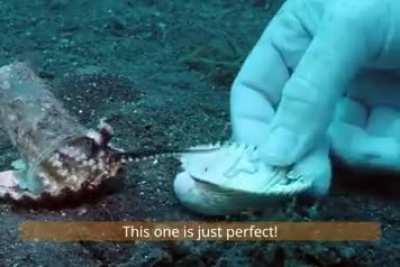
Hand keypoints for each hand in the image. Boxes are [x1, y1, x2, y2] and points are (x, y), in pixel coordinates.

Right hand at [231, 0, 399, 166]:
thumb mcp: (349, 27)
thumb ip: (307, 90)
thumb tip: (272, 154)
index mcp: (292, 43)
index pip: (254, 92)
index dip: (251, 127)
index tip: (264, 162)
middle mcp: (316, 76)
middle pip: (289, 126)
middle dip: (299, 153)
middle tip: (307, 181)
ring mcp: (351, 99)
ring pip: (331, 144)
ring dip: (351, 153)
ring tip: (382, 147)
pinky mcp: (385, 118)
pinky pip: (371, 147)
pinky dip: (383, 152)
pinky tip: (398, 144)